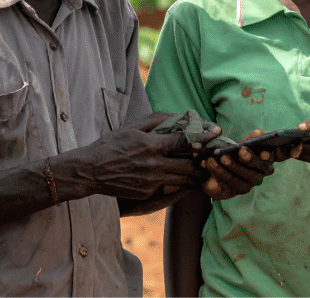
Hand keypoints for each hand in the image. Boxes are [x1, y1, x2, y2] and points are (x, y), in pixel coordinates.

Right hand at [79, 112, 213, 199]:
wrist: (91, 171)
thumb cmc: (112, 145)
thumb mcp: (132, 126)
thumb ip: (157, 120)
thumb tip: (179, 115)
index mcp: (151, 145)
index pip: (184, 141)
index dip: (202, 136)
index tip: (217, 132)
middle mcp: (154, 165)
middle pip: (189, 164)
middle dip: (205, 159)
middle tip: (218, 154)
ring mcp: (151, 182)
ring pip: (184, 179)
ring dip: (199, 175)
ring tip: (210, 169)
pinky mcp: (148, 193)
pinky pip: (170, 187)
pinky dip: (181, 183)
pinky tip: (190, 179)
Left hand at [199, 129, 295, 200]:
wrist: (216, 168)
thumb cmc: (234, 151)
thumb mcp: (242, 142)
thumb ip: (251, 138)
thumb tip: (259, 133)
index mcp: (269, 154)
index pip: (284, 152)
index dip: (291, 150)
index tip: (295, 148)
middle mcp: (265, 169)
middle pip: (262, 165)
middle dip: (252, 158)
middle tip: (242, 150)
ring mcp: (254, 181)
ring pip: (246, 175)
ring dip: (233, 165)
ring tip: (222, 157)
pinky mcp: (241, 189)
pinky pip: (232, 181)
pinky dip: (220, 171)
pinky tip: (211, 163)